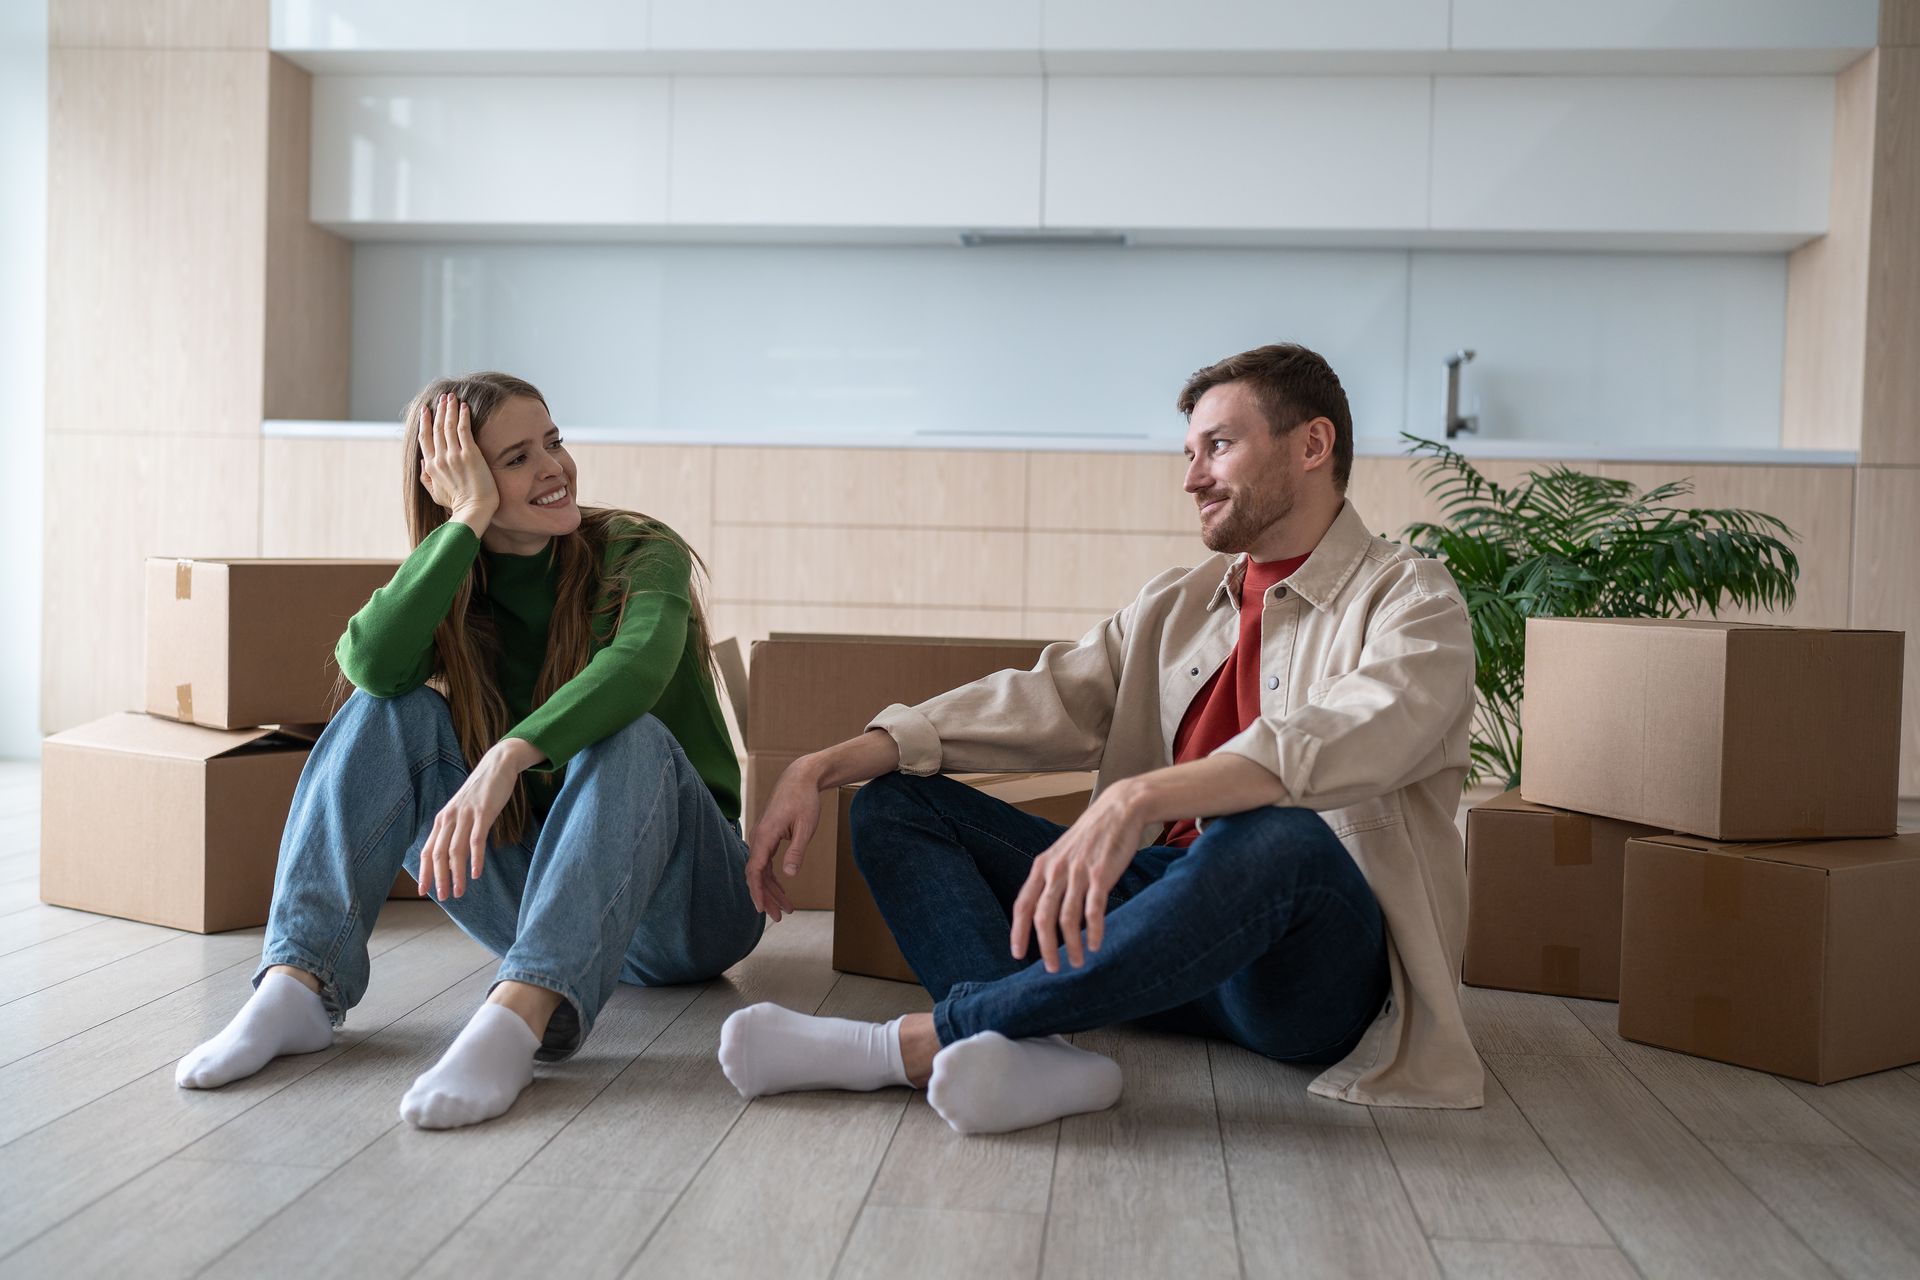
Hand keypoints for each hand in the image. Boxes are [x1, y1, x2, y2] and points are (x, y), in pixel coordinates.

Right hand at [418, 392, 498, 529]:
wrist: (474, 510)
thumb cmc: (458, 504)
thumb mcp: (435, 493)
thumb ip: (426, 478)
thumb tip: (422, 462)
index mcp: (430, 467)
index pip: (424, 439)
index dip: (425, 422)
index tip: (426, 410)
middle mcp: (439, 458)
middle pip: (437, 428)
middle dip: (439, 411)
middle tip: (443, 398)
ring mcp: (454, 456)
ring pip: (449, 426)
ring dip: (450, 409)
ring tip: (452, 397)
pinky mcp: (470, 455)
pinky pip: (464, 430)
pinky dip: (463, 416)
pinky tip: (464, 407)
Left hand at [418, 743, 522, 900]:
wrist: (497, 765)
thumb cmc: (480, 792)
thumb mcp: (463, 811)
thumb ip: (455, 830)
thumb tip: (451, 856)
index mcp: (442, 819)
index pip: (428, 850)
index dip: (425, 872)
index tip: (423, 891)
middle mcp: (450, 818)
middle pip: (439, 854)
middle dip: (439, 879)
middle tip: (443, 898)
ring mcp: (466, 815)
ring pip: (456, 850)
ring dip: (456, 875)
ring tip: (460, 892)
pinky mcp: (483, 812)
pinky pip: (476, 840)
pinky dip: (475, 859)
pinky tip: (476, 873)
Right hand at [743, 757, 824, 922]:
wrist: (800, 777)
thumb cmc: (804, 799)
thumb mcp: (806, 827)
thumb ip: (796, 851)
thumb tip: (789, 875)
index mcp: (765, 835)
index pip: (755, 870)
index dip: (757, 891)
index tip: (761, 909)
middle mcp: (758, 837)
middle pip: (756, 874)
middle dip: (766, 897)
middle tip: (779, 917)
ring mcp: (761, 837)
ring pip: (761, 870)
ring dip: (771, 889)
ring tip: (785, 909)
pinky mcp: (767, 836)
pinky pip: (765, 862)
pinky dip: (772, 877)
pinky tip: (781, 890)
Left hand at [1011, 783, 1146, 972]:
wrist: (1119, 808)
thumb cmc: (1091, 835)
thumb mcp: (1062, 853)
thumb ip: (1052, 878)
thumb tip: (1044, 909)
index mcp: (1043, 866)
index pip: (1023, 905)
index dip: (1018, 932)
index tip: (1018, 955)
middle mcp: (1056, 870)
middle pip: (1042, 917)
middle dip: (1045, 948)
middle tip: (1052, 969)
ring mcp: (1077, 872)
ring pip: (1067, 918)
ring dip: (1071, 945)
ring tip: (1076, 963)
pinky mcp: (1100, 874)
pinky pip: (1093, 909)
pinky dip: (1092, 931)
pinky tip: (1095, 946)